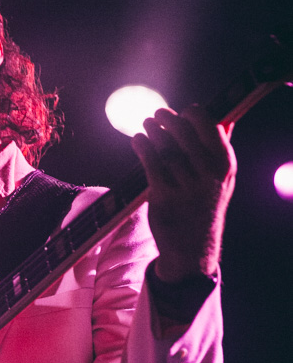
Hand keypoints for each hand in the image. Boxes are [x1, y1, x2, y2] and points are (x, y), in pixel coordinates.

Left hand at [132, 106, 236, 282]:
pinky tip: (138, 141)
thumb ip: (221, 151)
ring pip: (165, 146)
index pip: (209, 126)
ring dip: (153, 131)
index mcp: (224, 165)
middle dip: (168, 119)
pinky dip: (142, 146)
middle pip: (184, 133)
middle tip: (156, 116)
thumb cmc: (204, 207)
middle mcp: (208, 174)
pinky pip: (151, 162)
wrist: (191, 249)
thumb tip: (223, 120)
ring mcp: (185, 186)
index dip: (192, 115)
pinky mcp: (164, 196)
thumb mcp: (222, 181)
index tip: (182, 113)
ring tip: (146, 126)